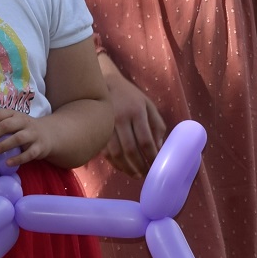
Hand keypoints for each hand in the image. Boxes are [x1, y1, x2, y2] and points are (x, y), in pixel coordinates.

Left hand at [0, 109, 46, 167]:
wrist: (49, 135)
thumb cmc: (24, 130)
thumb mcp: (14, 123)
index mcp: (14, 114)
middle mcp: (24, 122)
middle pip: (6, 125)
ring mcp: (33, 134)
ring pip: (17, 138)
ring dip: (2, 145)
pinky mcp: (40, 147)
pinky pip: (29, 154)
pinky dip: (18, 159)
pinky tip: (7, 163)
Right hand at [100, 60, 165, 176]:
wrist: (104, 82)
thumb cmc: (130, 96)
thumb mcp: (148, 105)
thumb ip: (157, 125)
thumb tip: (159, 148)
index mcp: (137, 111)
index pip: (146, 140)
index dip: (152, 157)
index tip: (157, 167)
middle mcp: (121, 118)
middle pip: (131, 150)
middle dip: (140, 166)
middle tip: (146, 175)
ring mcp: (106, 124)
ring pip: (116, 154)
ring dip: (127, 168)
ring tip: (136, 174)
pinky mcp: (97, 129)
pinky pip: (105, 152)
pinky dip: (115, 163)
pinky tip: (122, 167)